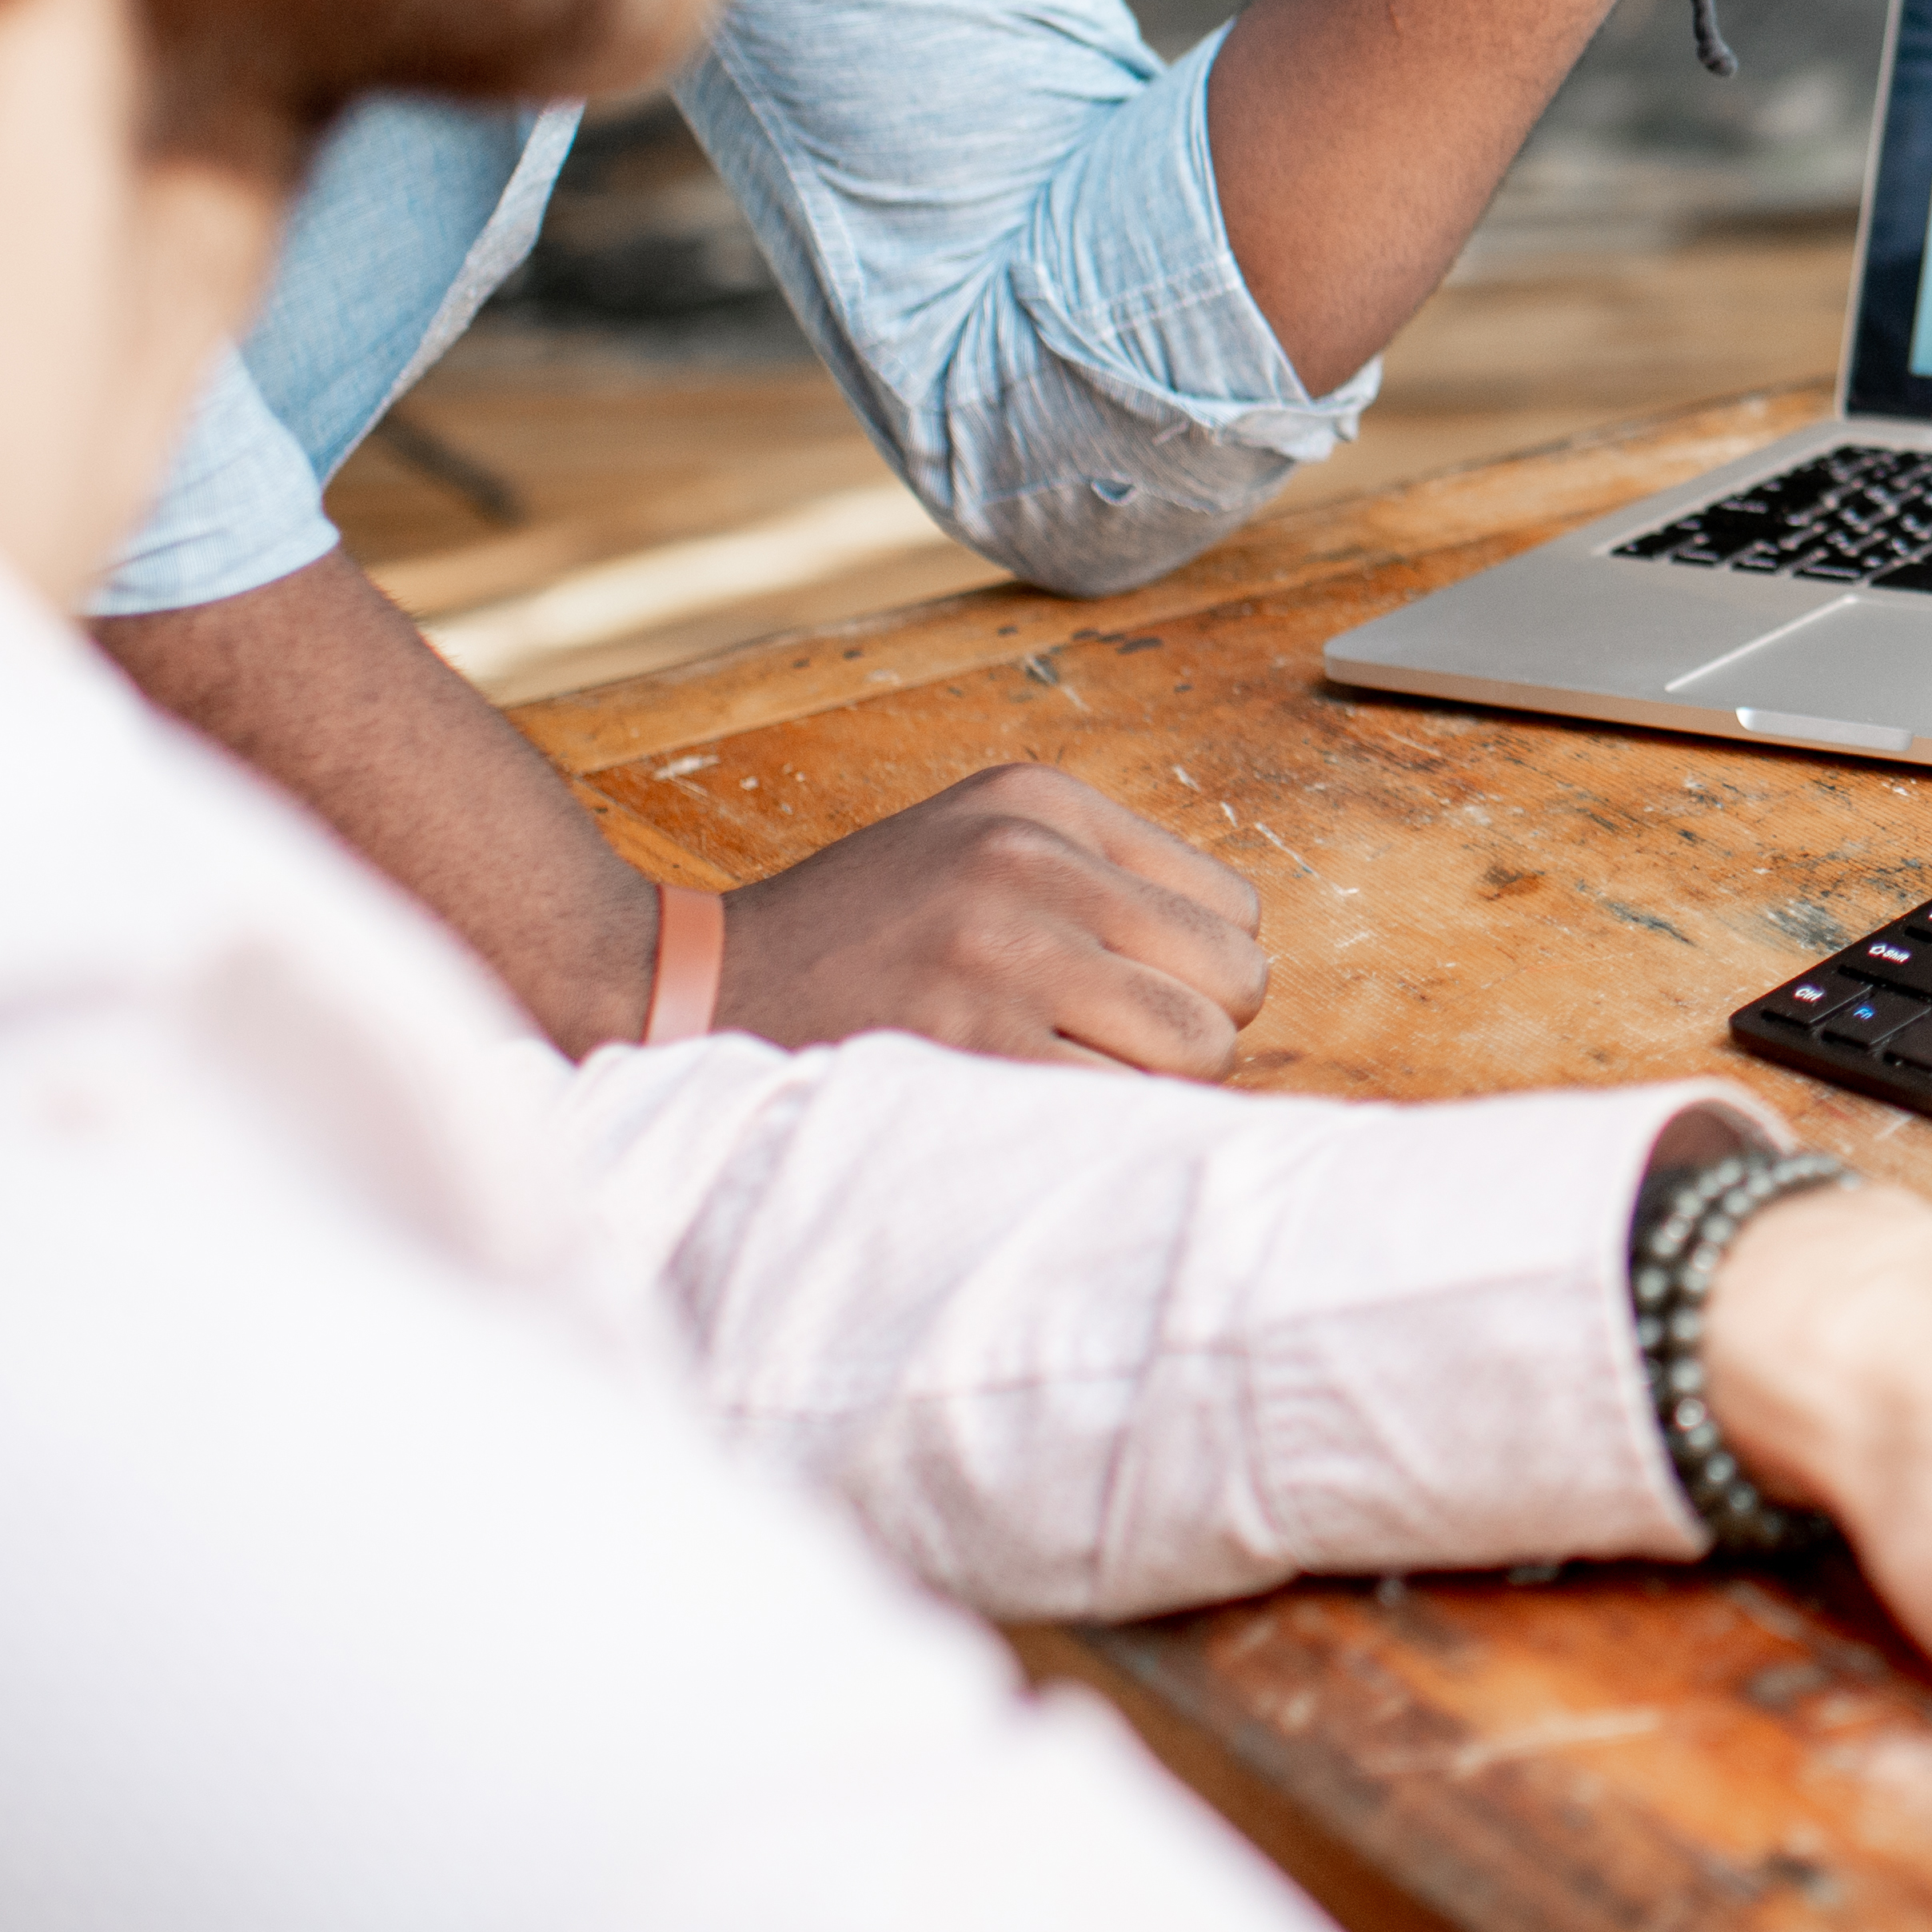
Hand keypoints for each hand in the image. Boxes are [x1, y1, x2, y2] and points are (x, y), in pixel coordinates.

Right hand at [711, 763, 1271, 1076]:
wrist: (694, 986)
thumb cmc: (857, 937)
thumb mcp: (977, 848)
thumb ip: (1101, 882)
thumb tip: (1236, 979)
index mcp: (1043, 804)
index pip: (1233, 908)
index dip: (1193, 971)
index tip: (1124, 996)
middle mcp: (1034, 863)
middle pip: (1234, 980)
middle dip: (1189, 1034)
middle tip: (1100, 1052)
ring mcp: (1006, 953)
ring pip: (1199, 1049)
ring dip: (1151, 1088)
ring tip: (1063, 1079)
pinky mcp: (976, 1045)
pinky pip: (1124, 1105)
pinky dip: (1100, 1127)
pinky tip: (1031, 1114)